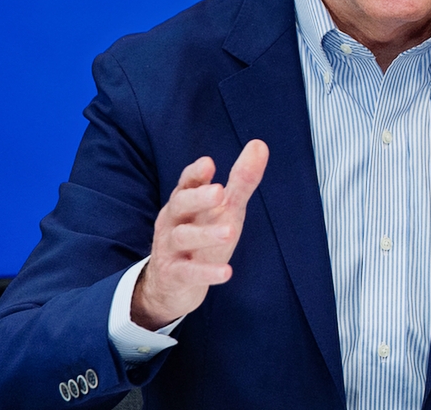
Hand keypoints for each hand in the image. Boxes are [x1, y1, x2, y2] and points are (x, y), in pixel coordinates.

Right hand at [131, 139, 268, 329]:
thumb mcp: (224, 208)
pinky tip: (227, 273)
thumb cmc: (202, 237)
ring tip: (230, 232)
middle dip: (198, 198)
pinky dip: (206, 272)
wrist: (172, 285)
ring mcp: (170, 249)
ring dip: (206, 235)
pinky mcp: (174, 276)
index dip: (196, 173)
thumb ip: (241, 180)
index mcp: (184, 202)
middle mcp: (173, 221)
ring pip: (183, 237)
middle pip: (180, 205)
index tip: (209, 163)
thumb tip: (260, 144)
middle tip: (219, 192)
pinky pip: (188, 273)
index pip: (186, 183)